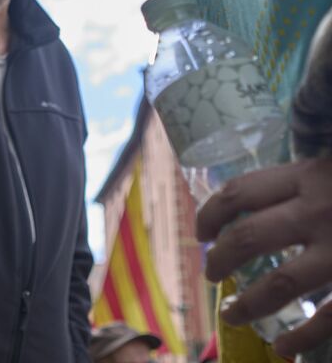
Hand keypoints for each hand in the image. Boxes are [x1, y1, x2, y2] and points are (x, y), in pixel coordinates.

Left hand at [196, 157, 331, 356]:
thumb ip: (302, 184)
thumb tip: (251, 205)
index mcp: (310, 176)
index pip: (239, 192)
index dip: (210, 214)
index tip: (201, 232)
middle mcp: (321, 209)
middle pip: (248, 238)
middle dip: (220, 260)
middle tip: (211, 273)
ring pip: (280, 283)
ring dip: (248, 304)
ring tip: (232, 312)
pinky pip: (330, 318)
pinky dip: (302, 337)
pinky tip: (284, 346)